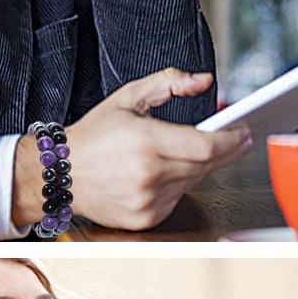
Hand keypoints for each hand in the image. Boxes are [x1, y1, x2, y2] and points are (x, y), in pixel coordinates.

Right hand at [13, 69, 250, 229]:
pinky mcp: (144, 218)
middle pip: (208, 165)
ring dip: (195, 168)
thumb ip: (167, 82)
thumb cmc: (90, 137)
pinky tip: (156, 175)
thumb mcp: (126, 98)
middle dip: (223, 150)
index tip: (241, 131)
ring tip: (172, 155)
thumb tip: (203, 81)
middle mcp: (149, 175)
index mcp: (146, 141)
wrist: (56, 173)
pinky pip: (177, 199)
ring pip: (194, 182)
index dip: (233, 139)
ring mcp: (147, 200)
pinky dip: (176, 186)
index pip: (210, 146)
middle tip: (227, 139)